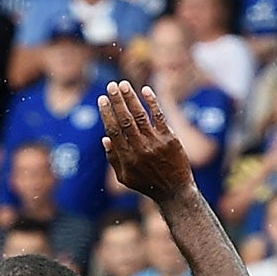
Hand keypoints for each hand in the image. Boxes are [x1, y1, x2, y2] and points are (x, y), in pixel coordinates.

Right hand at [100, 81, 192, 202]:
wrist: (175, 191)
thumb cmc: (147, 184)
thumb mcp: (125, 177)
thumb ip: (113, 159)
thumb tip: (105, 138)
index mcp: (127, 159)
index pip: (114, 131)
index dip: (107, 114)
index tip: (102, 99)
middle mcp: (141, 150)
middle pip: (126, 120)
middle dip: (117, 101)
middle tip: (111, 86)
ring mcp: (156, 143)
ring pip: (141, 116)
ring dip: (131, 98)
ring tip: (124, 85)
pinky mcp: (170, 139)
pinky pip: (160, 117)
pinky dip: (152, 103)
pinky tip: (146, 90)